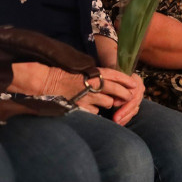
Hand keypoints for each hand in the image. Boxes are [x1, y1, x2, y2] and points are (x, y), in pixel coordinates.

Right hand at [10, 63, 144, 122]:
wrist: (46, 81)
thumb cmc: (65, 73)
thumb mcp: (83, 70)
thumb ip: (97, 75)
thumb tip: (112, 81)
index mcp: (93, 71)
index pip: (115, 74)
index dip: (126, 80)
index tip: (135, 83)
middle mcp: (92, 83)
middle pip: (116, 90)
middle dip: (124, 95)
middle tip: (128, 97)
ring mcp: (87, 96)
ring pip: (107, 103)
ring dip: (107, 103)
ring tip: (101, 101)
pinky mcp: (81, 107)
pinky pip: (95, 112)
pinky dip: (94, 111)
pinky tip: (88, 107)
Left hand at [104, 68, 144, 124]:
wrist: (114, 73)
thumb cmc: (111, 75)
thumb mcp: (112, 77)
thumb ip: (114, 86)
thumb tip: (113, 101)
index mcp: (136, 80)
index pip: (133, 91)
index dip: (124, 98)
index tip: (114, 103)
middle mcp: (139, 88)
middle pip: (134, 101)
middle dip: (124, 111)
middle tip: (115, 119)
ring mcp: (139, 96)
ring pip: (134, 109)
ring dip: (125, 117)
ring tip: (116, 122)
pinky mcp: (135, 104)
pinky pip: (132, 113)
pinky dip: (126, 118)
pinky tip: (120, 123)